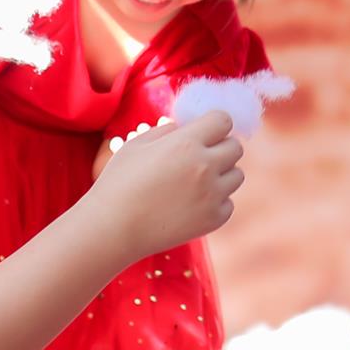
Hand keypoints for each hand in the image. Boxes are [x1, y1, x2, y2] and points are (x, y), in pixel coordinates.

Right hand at [88, 110, 243, 258]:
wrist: (112, 229)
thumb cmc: (119, 183)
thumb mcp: (138, 144)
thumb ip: (168, 131)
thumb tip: (187, 128)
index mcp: (187, 143)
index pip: (224, 120)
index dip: (215, 123)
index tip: (206, 130)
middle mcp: (205, 167)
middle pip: (236, 147)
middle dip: (221, 147)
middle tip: (200, 157)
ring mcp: (212, 195)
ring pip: (237, 175)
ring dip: (222, 175)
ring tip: (195, 182)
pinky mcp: (214, 219)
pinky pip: (228, 202)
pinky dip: (216, 202)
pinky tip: (192, 204)